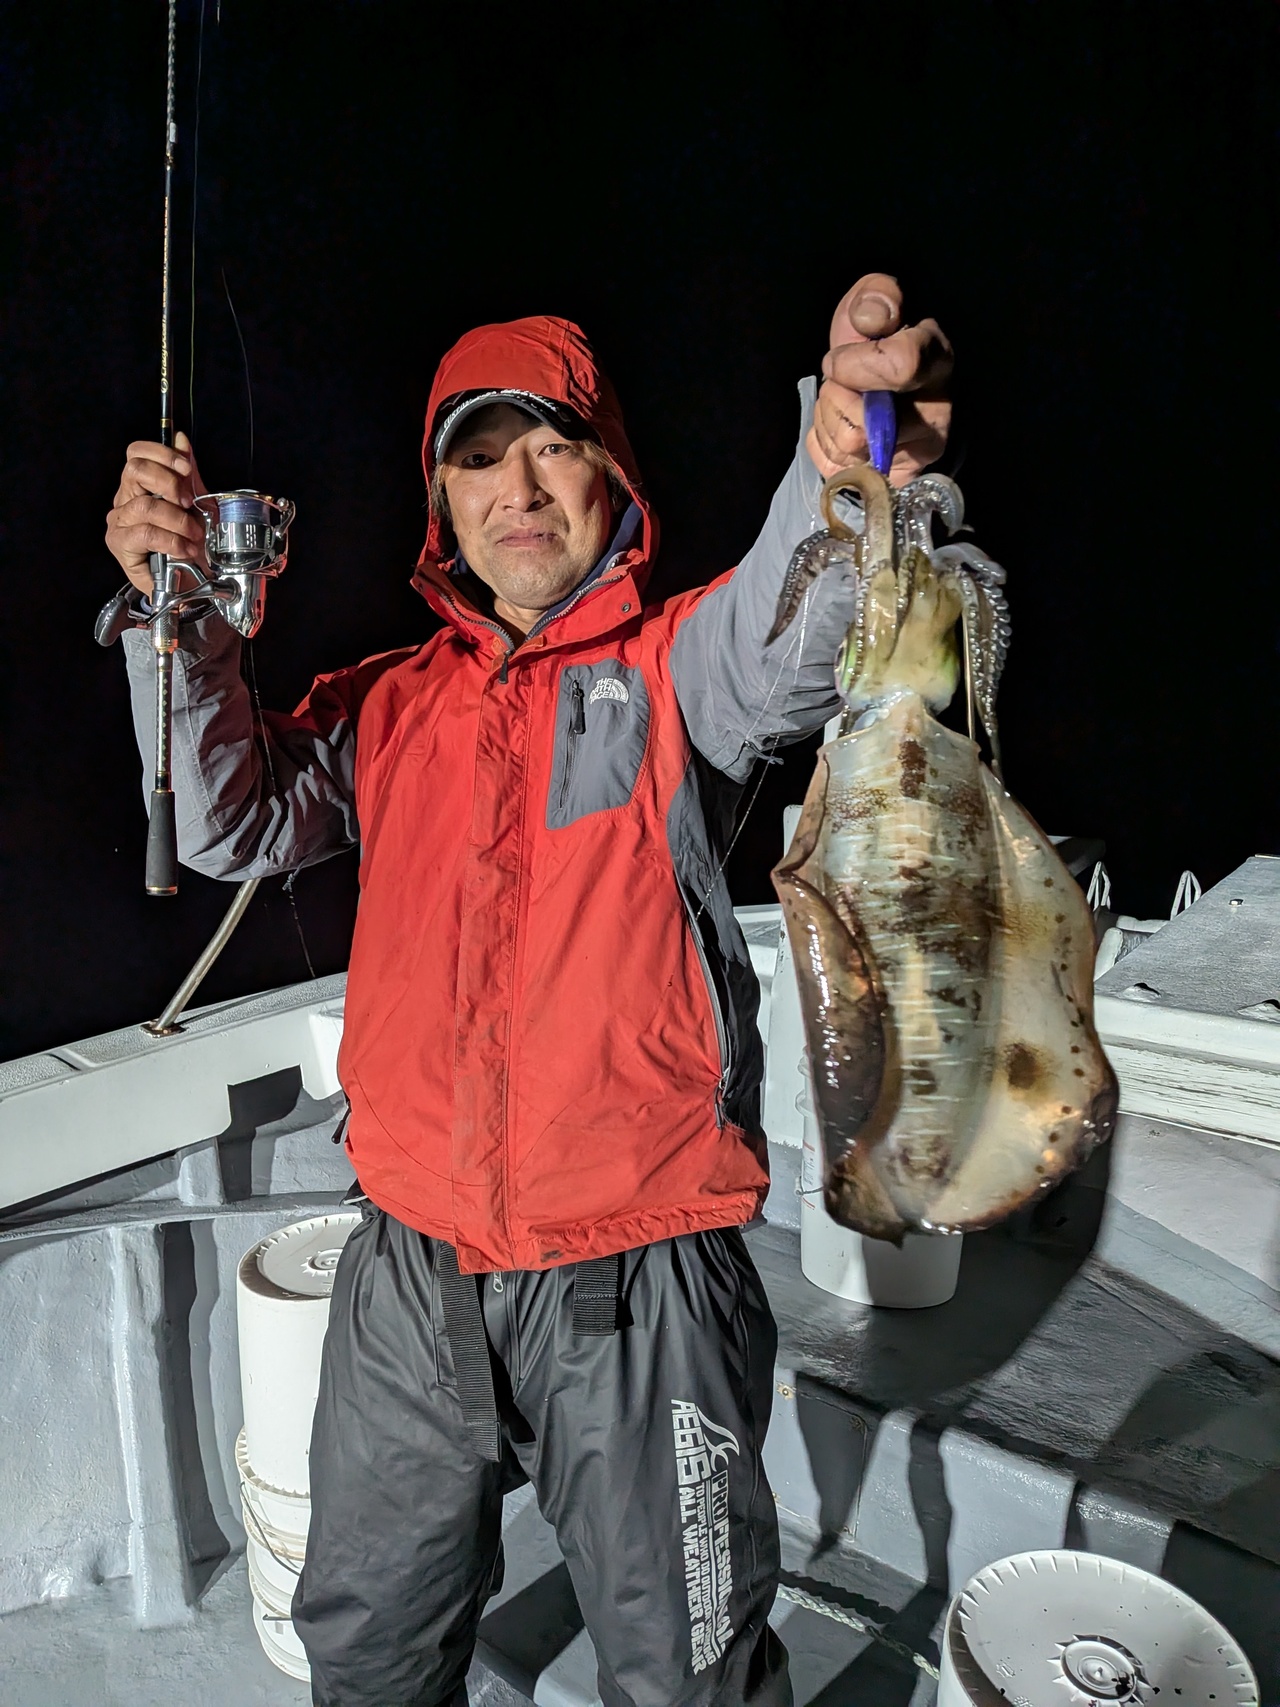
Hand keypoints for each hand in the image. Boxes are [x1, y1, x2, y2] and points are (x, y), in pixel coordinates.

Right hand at [105, 430, 208, 593]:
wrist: (193, 581)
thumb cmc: (191, 542)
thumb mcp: (196, 504)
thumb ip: (187, 473)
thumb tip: (180, 440)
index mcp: (139, 486)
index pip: (137, 453)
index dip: (162, 454)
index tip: (186, 469)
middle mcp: (125, 500)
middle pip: (135, 470)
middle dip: (168, 483)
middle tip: (188, 503)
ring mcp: (120, 522)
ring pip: (145, 505)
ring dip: (177, 520)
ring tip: (194, 534)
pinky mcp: (120, 545)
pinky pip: (145, 533)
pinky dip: (171, 540)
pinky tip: (184, 549)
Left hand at [807, 274, 952, 486]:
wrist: (877, 391)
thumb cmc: (873, 346)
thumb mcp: (874, 307)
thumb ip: (874, 298)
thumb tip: (870, 319)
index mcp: (937, 362)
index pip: (900, 365)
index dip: (855, 364)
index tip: (840, 359)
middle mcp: (936, 417)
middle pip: (861, 424)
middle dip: (835, 397)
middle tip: (842, 383)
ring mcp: (915, 456)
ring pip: (846, 445)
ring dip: (827, 418)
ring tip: (843, 402)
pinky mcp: (888, 479)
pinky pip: (835, 466)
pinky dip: (824, 442)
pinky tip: (840, 425)